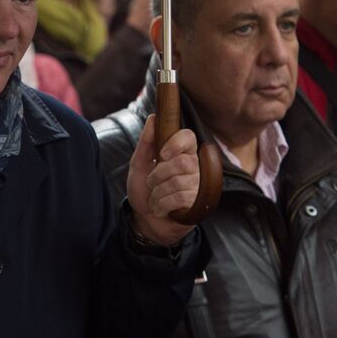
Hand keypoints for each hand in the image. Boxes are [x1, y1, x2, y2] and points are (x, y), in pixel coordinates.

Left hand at [126, 114, 198, 246]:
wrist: (145, 220)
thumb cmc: (144, 191)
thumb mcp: (138, 164)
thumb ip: (146, 142)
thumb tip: (153, 117)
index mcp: (181, 154)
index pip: (189, 137)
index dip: (176, 143)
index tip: (162, 154)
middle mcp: (194, 168)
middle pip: (183, 162)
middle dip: (159, 174)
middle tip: (151, 183)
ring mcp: (198, 186)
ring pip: (179, 181)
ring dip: (158, 192)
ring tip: (155, 198)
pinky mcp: (197, 204)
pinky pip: (180, 198)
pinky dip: (162, 204)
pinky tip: (161, 209)